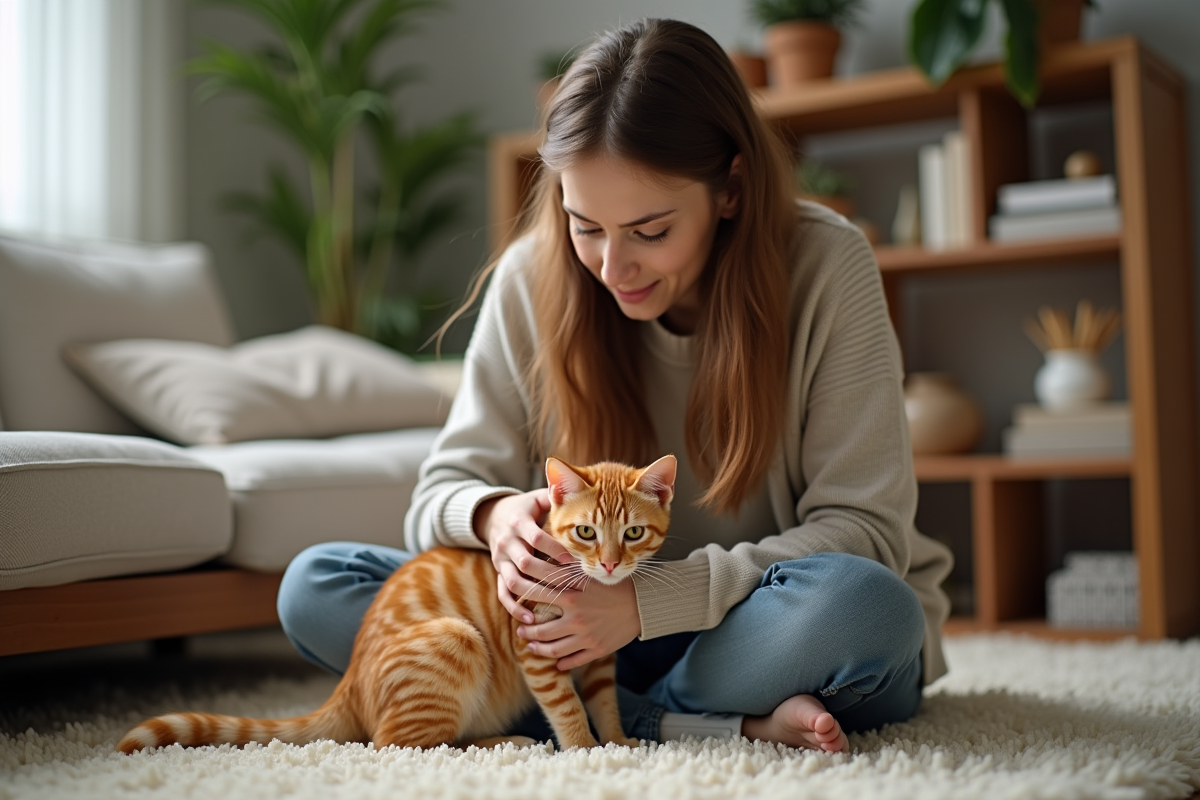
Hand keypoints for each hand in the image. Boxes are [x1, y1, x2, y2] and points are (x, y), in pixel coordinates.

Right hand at [475, 489, 574, 624]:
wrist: (494, 516)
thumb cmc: (526, 508)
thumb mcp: (537, 497)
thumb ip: (556, 495)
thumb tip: (580, 488)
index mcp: (517, 522)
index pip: (536, 538)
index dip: (555, 549)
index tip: (575, 560)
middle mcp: (506, 542)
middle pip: (525, 562)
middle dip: (549, 575)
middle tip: (572, 586)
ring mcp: (500, 560)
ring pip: (512, 581)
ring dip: (534, 593)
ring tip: (554, 604)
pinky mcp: (497, 573)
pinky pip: (502, 594)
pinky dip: (514, 607)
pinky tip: (530, 619)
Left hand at [516, 578, 641, 670]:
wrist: (644, 604)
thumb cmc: (616, 584)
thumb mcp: (590, 574)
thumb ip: (566, 571)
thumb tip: (543, 562)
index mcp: (572, 595)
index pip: (536, 594)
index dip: (519, 595)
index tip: (513, 597)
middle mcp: (576, 618)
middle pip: (540, 629)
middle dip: (526, 630)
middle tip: (520, 628)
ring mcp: (586, 636)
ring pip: (552, 649)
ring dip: (538, 648)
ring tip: (532, 644)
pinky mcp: (597, 650)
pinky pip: (572, 661)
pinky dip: (561, 663)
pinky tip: (556, 662)